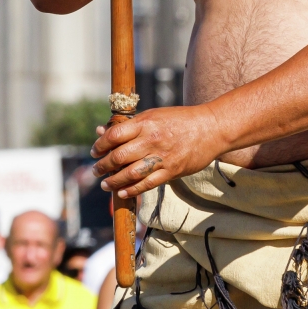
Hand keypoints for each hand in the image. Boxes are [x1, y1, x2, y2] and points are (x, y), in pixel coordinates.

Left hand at [92, 105, 228, 200]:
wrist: (212, 128)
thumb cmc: (181, 120)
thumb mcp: (154, 116)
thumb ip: (129, 126)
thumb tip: (101, 132)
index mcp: (145, 123)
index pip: (114, 135)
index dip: (100, 145)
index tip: (94, 151)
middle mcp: (152, 139)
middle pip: (119, 156)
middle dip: (103, 166)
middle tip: (96, 170)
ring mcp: (162, 157)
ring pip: (130, 173)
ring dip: (114, 181)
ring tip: (105, 184)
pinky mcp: (172, 171)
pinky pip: (147, 184)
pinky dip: (132, 190)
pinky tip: (122, 192)